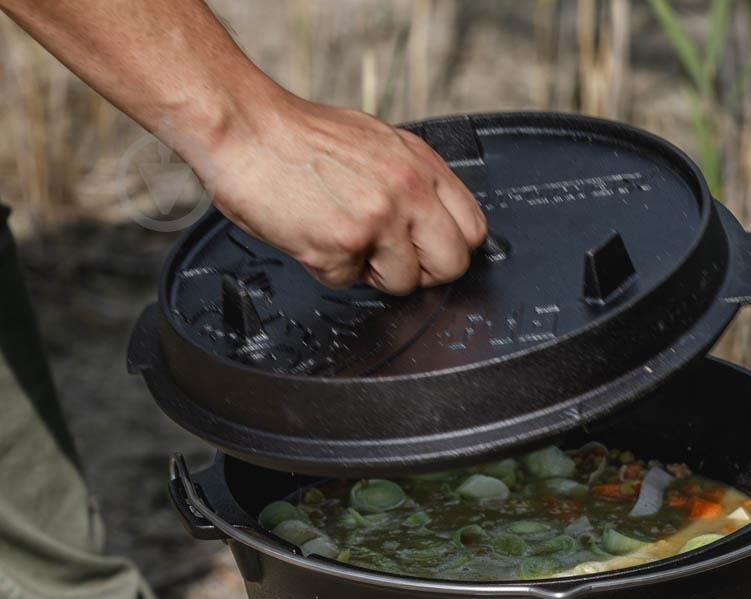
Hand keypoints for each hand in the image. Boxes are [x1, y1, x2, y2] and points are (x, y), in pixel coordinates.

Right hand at [200, 90, 486, 293]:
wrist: (243, 128)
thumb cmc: (298, 138)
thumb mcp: (376, 145)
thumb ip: (410, 183)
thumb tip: (431, 222)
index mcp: (420, 164)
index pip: (472, 229)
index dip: (448, 249)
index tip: (426, 251)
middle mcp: (407, 189)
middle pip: (452, 264)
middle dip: (422, 273)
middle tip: (389, 260)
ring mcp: (378, 219)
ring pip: (403, 283)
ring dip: (371, 274)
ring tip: (340, 238)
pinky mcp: (344, 244)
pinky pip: (349, 282)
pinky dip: (328, 269)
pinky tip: (312, 236)